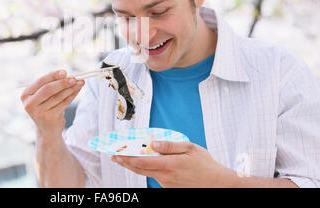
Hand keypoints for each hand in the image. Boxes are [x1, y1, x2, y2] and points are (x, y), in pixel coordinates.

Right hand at [21, 70, 84, 138]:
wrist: (47, 129)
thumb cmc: (46, 107)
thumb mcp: (43, 96)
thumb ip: (50, 84)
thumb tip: (65, 74)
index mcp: (25, 95)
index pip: (40, 82)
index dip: (53, 76)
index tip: (65, 72)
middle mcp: (29, 104)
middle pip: (48, 89)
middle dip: (62, 82)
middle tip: (74, 78)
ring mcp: (39, 112)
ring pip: (58, 96)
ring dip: (71, 88)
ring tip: (80, 82)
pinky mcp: (50, 118)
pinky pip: (64, 103)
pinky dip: (72, 95)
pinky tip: (77, 90)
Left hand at [111, 141, 235, 187]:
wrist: (217, 184)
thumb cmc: (205, 164)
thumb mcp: (190, 148)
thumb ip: (170, 145)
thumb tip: (154, 143)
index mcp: (169, 165)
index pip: (142, 161)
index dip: (127, 158)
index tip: (116, 153)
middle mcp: (165, 177)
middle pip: (139, 169)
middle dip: (125, 162)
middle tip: (114, 156)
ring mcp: (167, 184)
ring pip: (146, 173)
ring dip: (135, 165)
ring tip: (125, 158)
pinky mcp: (169, 188)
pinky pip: (155, 177)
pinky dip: (148, 170)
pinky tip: (146, 163)